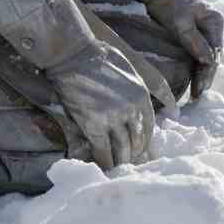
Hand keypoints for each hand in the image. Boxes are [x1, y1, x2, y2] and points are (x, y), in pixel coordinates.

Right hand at [45, 41, 153, 169]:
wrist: (75, 56)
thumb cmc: (100, 56)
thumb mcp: (130, 69)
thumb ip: (138, 88)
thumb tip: (142, 103)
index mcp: (141, 95)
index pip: (148, 126)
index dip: (144, 140)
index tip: (140, 147)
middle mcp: (131, 109)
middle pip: (137, 141)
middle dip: (134, 153)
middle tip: (129, 161)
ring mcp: (112, 119)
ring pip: (122, 149)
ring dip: (120, 160)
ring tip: (117, 166)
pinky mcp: (93, 126)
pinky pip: (103, 151)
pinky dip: (104, 161)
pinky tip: (103, 165)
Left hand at [143, 0, 223, 99]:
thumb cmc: (168, 4)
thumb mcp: (180, 20)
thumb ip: (194, 40)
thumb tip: (208, 61)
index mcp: (215, 21)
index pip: (214, 52)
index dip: (207, 72)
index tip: (199, 87)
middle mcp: (214, 29)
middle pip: (212, 58)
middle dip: (205, 78)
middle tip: (196, 96)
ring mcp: (205, 35)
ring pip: (206, 60)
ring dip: (201, 77)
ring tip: (195, 95)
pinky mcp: (195, 40)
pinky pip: (198, 58)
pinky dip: (195, 70)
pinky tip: (191, 83)